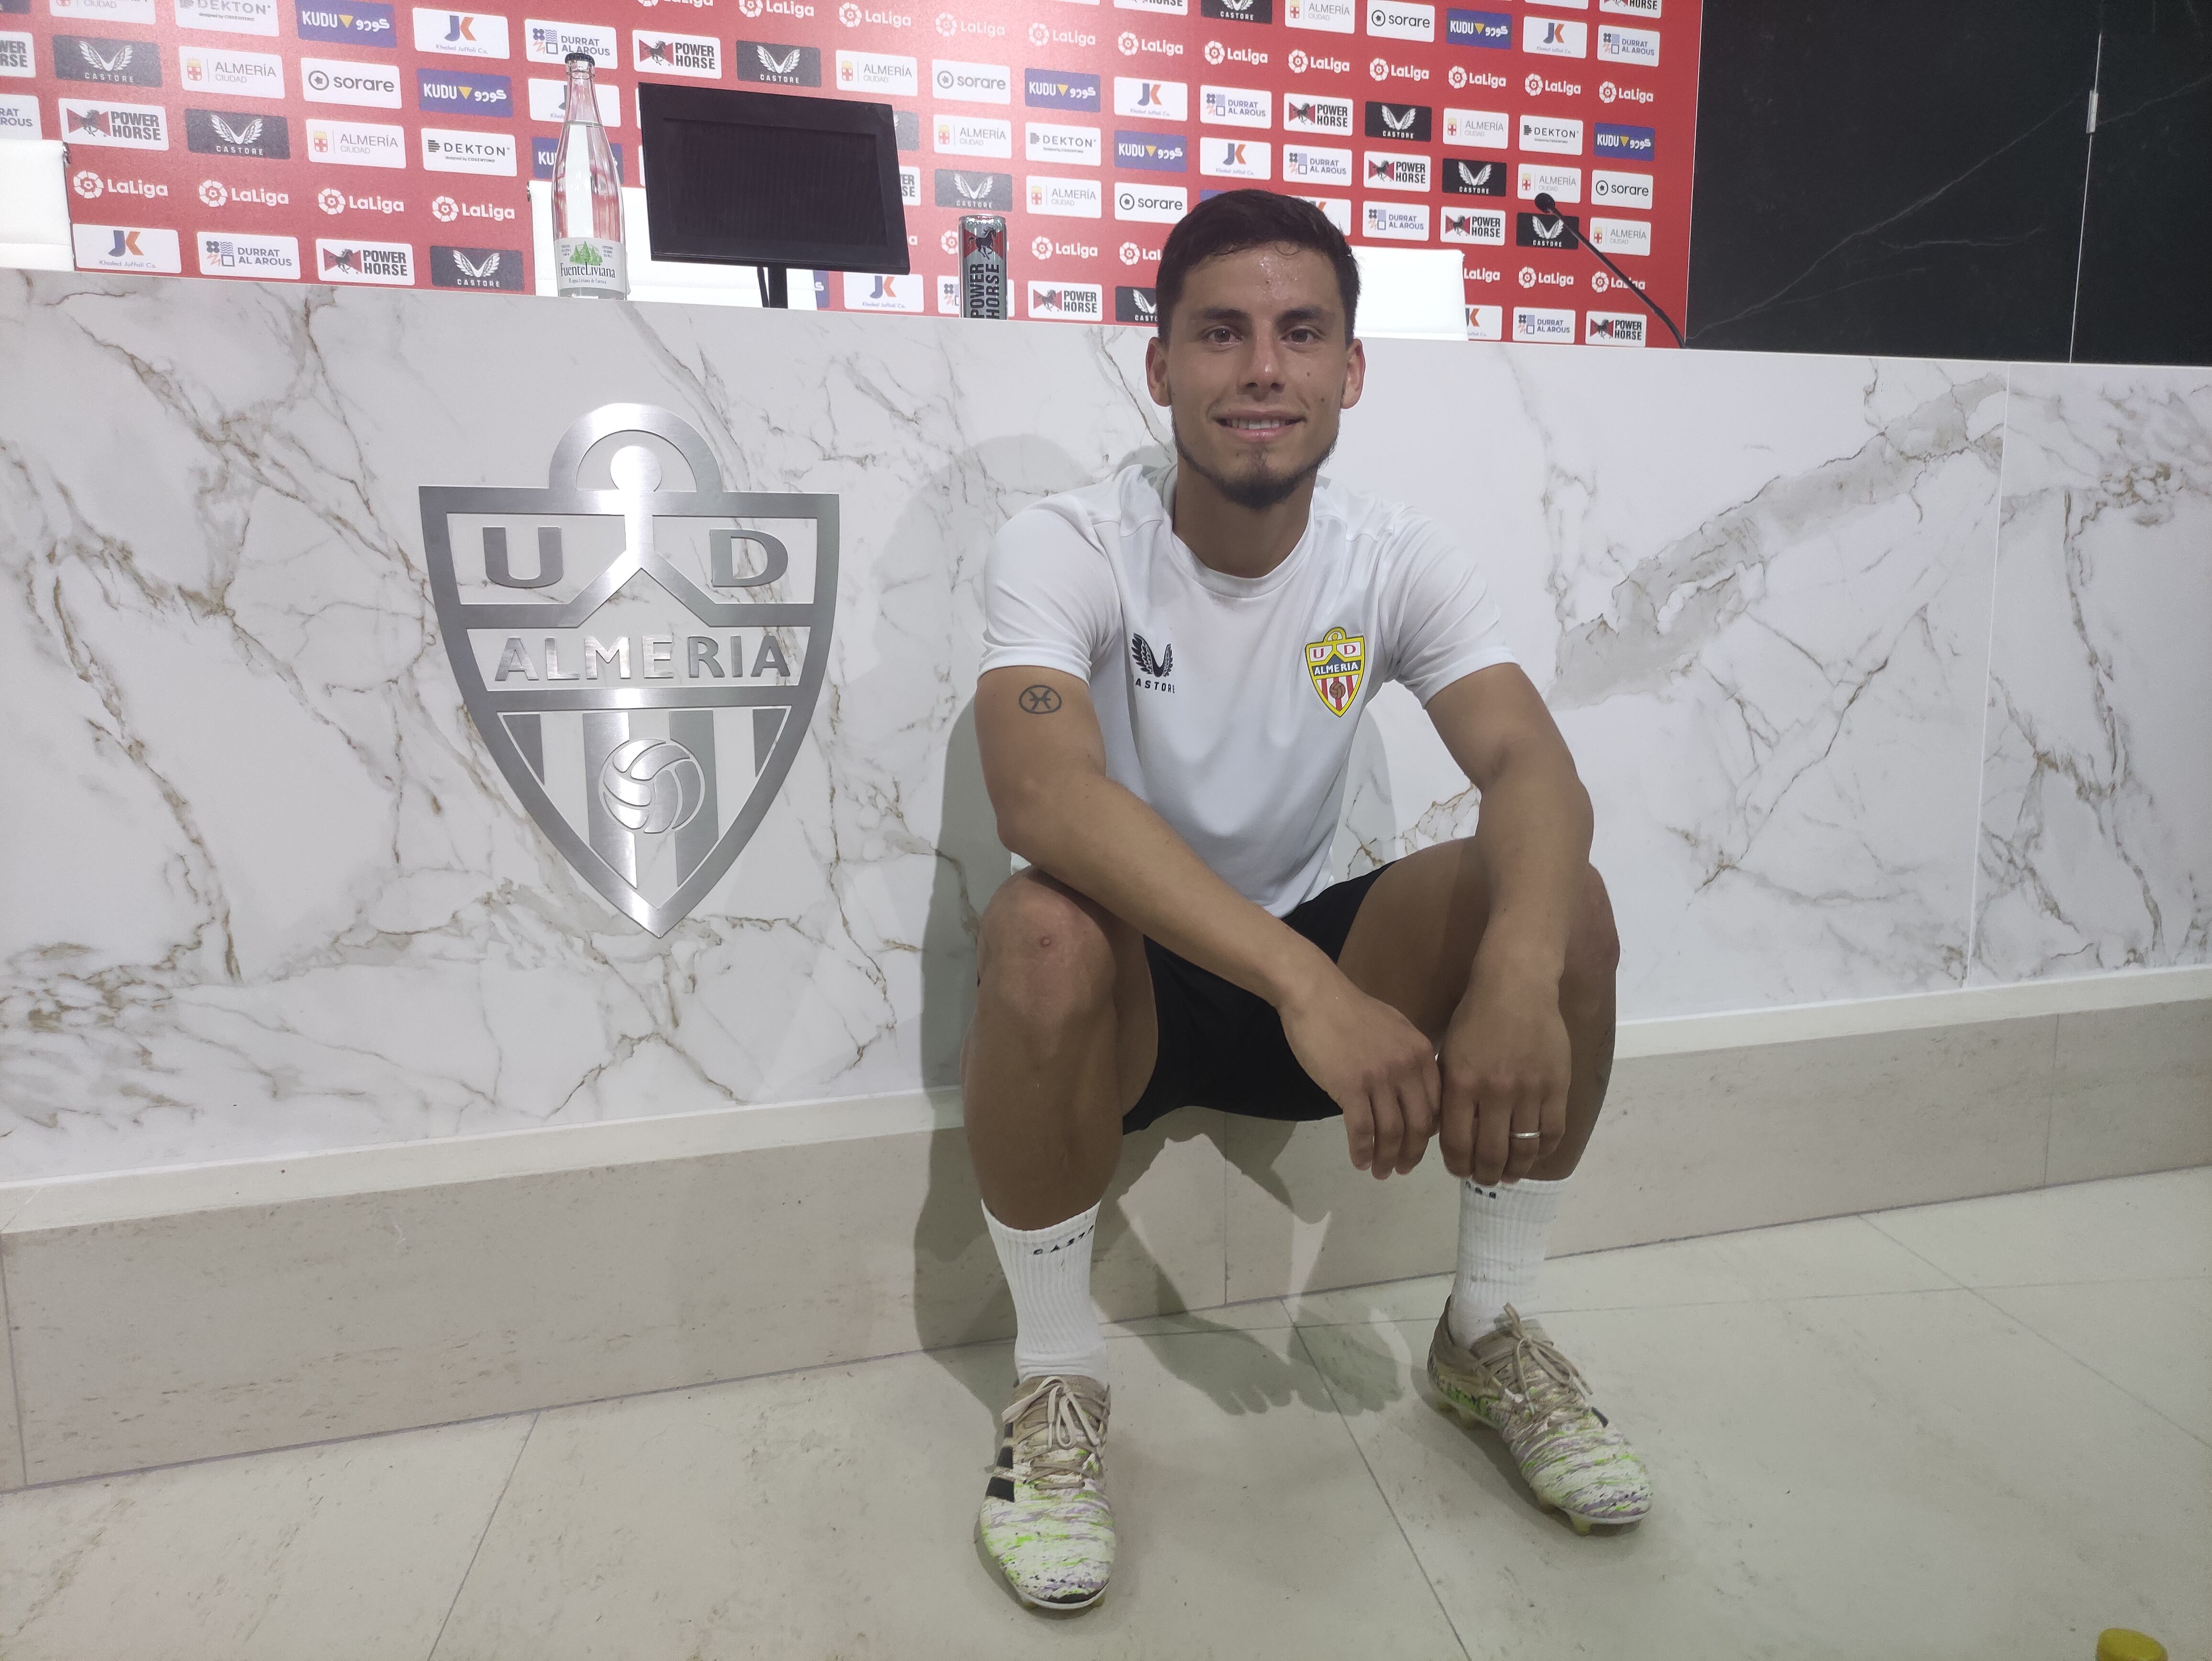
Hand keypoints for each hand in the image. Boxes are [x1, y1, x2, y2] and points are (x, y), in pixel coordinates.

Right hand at [1279, 966, 1439, 1178]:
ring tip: (1378, 1172)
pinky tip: (1358, 1161)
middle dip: (1411, 1153)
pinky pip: (1362, 1129)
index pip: (1435, 1106)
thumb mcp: (1394, 1027)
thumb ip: (1408, 1057)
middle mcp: (1407, 1068)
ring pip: (1391, 1132)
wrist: (1316, 995)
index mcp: (1421, 1054)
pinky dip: (1362, 1150)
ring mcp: (1379, 1078)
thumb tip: (1412, 1089)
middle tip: (1400, 1169)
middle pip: (1418, 1125)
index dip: (1427, 1134)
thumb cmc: (1350, 1010)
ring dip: (1385, 1158)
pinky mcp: (1350, 1086)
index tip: (1416, 1147)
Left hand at [1438, 960, 1569, 1184]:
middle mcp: (1494, 1092)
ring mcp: (1529, 1090)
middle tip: (1485, 1178)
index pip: (1457, 1143)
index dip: (1458, 1165)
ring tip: (1509, 1174)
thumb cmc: (1475, 1017)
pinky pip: (1552, 1132)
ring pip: (1523, 1149)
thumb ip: (1448, 1093)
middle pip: (1490, 1154)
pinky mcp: (1556, 1086)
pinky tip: (1534, 1152)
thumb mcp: (1449, 1053)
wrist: (1516, 985)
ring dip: (1515, 1169)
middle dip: (1485, 1174)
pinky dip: (1543, 1150)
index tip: (1459, 1170)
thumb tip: (1448, 1134)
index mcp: (1461, 1084)